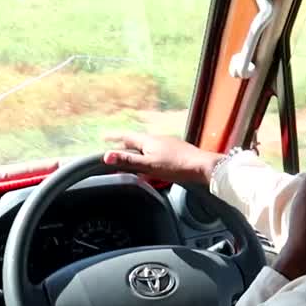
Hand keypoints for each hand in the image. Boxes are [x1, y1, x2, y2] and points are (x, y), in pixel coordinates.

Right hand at [103, 132, 225, 185]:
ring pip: (148, 148)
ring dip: (140, 154)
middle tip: (117, 153)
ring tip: (134, 163)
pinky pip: (158, 153)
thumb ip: (128, 161)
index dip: (114, 138)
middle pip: (137, 142)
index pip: (126, 137)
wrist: (202, 166)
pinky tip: (155, 167)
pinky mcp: (176, 151)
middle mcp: (157, 138)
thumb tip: (106, 156)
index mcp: (147, 140)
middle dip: (126, 148)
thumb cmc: (175, 166)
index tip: (104, 137)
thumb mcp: (148, 165)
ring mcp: (168, 144)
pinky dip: (151, 158)